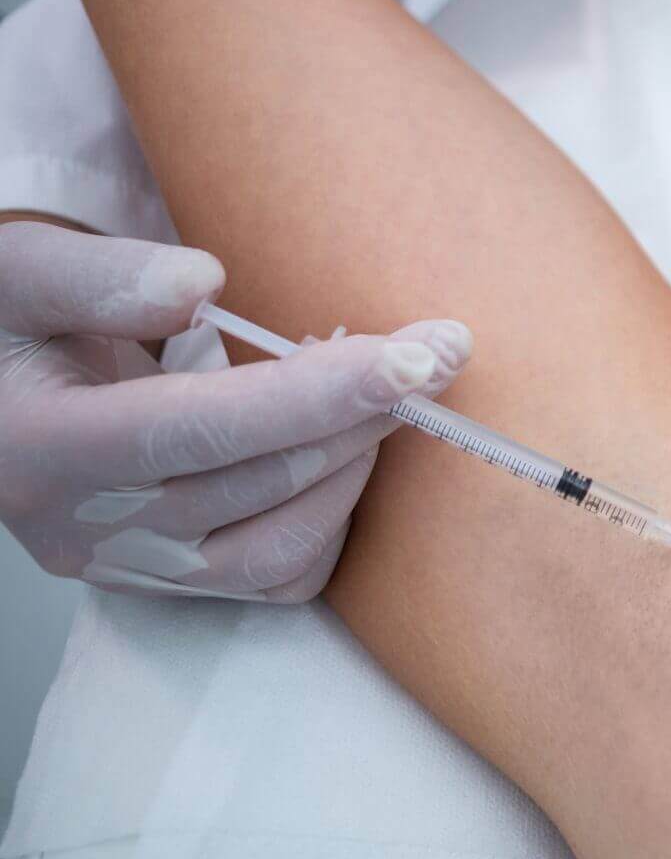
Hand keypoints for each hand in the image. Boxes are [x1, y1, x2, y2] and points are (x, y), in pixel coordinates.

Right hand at [0, 220, 471, 600]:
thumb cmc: (9, 323)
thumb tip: (200, 286)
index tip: (414, 355)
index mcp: (40, 446)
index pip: (201, 429)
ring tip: (395, 392)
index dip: (317, 395)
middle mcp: (83, 527)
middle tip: (439, 351)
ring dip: (355, 468)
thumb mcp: (16, 276)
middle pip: (256, 484)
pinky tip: (348, 449)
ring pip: (278, 550)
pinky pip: (276, 577)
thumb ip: (100, 278)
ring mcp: (127, 567)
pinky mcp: (167, 583)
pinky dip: (332, 519)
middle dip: (364, 415)